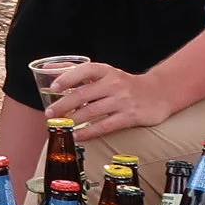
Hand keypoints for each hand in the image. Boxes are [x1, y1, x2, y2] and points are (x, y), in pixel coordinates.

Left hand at [48, 60, 174, 138]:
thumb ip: (76, 71)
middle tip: (50, 114)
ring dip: (73, 120)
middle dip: (63, 105)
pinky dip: (88, 132)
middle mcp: (115, 84)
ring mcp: (123, 101)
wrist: (159, 93)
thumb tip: (45, 68)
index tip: (54, 87)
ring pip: (92, 111)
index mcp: (107, 71)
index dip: (68, 78)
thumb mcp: (104, 73)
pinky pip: (105, 126)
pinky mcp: (130, 116)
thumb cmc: (124, 84)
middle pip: (83, 94)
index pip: (85, 70)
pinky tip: (77, 136)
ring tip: (59, 126)